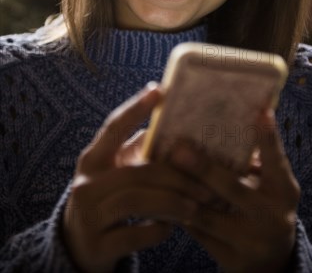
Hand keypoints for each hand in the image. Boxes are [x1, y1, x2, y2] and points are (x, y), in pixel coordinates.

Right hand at [62, 84, 210, 272]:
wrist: (78, 246)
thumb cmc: (107, 198)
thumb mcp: (113, 172)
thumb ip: (137, 152)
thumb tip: (178, 129)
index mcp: (92, 160)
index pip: (113, 128)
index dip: (135, 109)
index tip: (158, 90)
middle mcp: (86, 184)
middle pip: (135, 171)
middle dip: (176, 177)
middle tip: (207, 184)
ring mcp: (89, 216)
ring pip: (136, 201)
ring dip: (172, 203)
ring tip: (196, 207)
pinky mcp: (97, 246)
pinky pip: (135, 234)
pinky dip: (158, 230)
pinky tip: (169, 227)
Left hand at [170, 109, 299, 272]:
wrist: (272, 264)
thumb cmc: (266, 208)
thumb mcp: (271, 187)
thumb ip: (255, 162)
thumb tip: (228, 122)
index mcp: (284, 191)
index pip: (276, 161)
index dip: (269, 138)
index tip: (260, 112)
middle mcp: (273, 216)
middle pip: (233, 188)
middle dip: (204, 169)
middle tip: (179, 149)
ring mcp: (252, 242)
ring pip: (209, 215)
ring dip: (183, 193)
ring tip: (162, 172)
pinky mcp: (232, 261)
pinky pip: (200, 235)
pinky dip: (180, 217)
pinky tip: (162, 201)